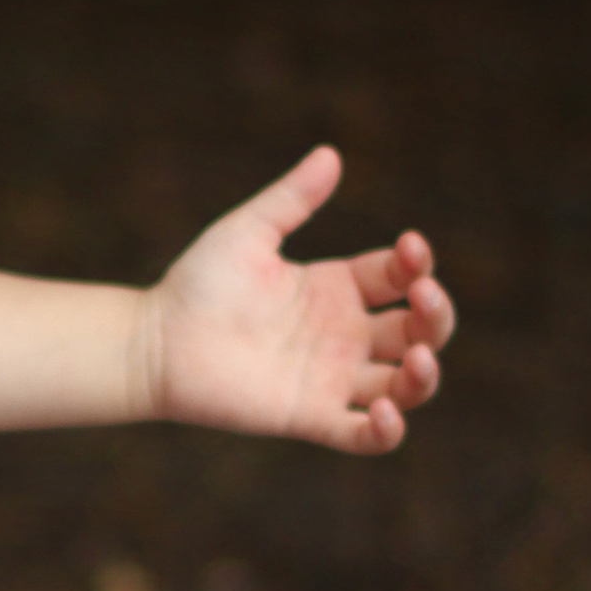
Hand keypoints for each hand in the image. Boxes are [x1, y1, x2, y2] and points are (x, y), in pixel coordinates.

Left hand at [138, 144, 453, 451]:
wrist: (154, 341)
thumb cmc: (198, 284)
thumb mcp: (248, 232)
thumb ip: (291, 199)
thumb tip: (330, 154)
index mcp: (337, 288)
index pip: (400, 277)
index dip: (416, 264)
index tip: (409, 247)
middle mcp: (344, 335)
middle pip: (418, 330)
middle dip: (436, 314)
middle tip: (423, 295)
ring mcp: (331, 380)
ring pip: (405, 385)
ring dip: (424, 375)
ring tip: (417, 356)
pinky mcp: (310, 417)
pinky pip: (363, 436)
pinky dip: (386, 432)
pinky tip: (387, 411)